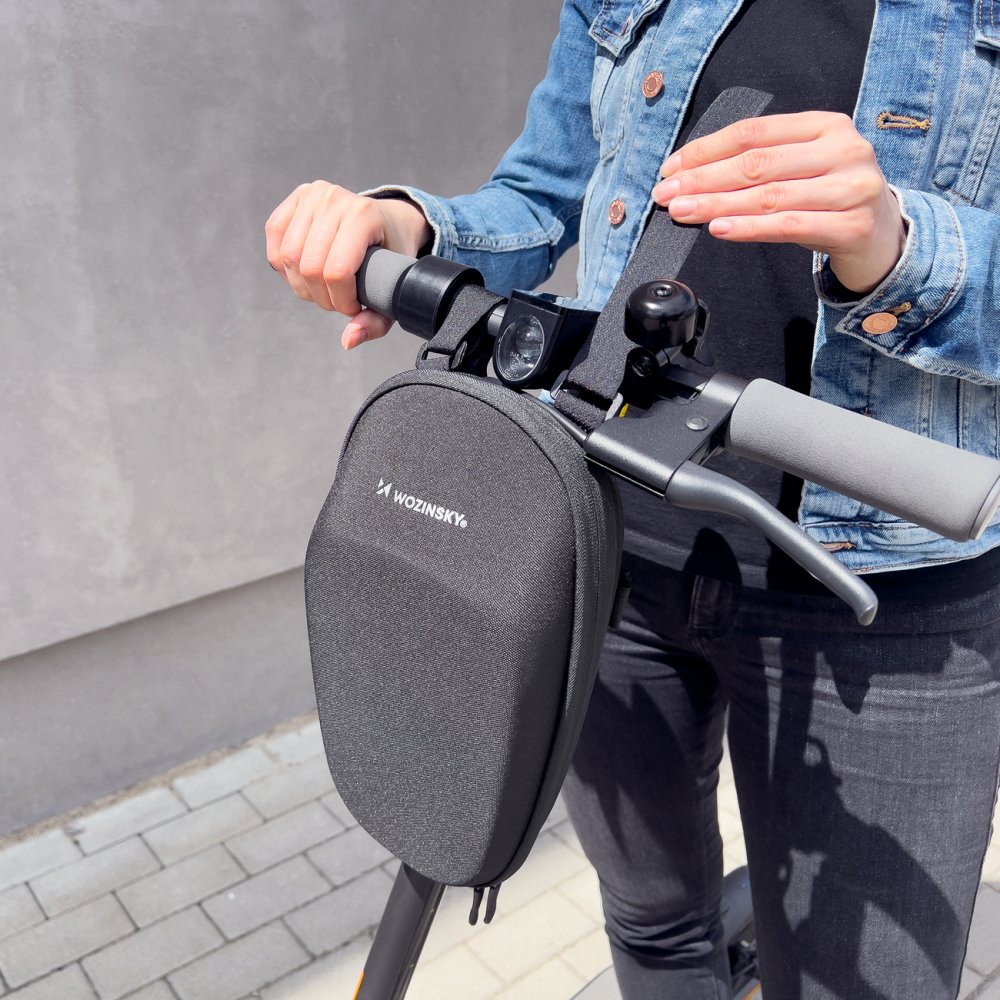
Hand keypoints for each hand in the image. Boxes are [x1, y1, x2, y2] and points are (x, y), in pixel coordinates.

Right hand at [265, 182, 431, 348]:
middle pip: (309, 268)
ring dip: (302, 286)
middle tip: (337, 300)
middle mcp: (334, 199)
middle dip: (321, 297)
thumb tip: (347, 341)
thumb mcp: (393, 288)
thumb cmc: (392, 254)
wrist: (390, 219)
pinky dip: (285, 269)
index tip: (353, 307)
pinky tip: (305, 273)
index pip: (336, 272)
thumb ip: (376, 321)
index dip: (340, 301)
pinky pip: (275, 244)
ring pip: (287, 259)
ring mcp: (312, 195)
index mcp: (363, 215)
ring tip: (322, 288)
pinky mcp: (295, 200)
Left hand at [651, 112, 906, 294]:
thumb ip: (761, 163)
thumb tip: (689, 175)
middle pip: (757, 164)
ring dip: (717, 205)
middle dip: (704, 180)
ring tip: (682, 212)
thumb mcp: (801, 169)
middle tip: (666, 195)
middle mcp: (844, 150)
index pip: (754, 132)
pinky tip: (718, 229)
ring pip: (769, 196)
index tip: (671, 169)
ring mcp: (853, 188)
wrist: (883, 237)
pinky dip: (748, 228)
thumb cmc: (828, 201)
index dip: (706, 150)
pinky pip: (788, 226)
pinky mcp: (853, 226)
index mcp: (826, 125)